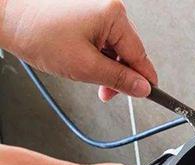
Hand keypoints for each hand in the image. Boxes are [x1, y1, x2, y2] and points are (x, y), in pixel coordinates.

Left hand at [0, 0, 156, 101]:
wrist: (6, 17)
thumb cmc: (37, 33)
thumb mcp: (85, 66)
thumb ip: (119, 79)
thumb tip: (142, 88)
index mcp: (114, 15)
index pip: (139, 55)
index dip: (143, 79)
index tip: (149, 94)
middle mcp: (109, 9)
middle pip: (128, 52)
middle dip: (119, 75)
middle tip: (107, 92)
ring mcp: (97, 10)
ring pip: (114, 48)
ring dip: (106, 66)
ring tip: (86, 74)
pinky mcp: (86, 14)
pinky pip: (102, 39)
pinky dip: (95, 55)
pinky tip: (82, 61)